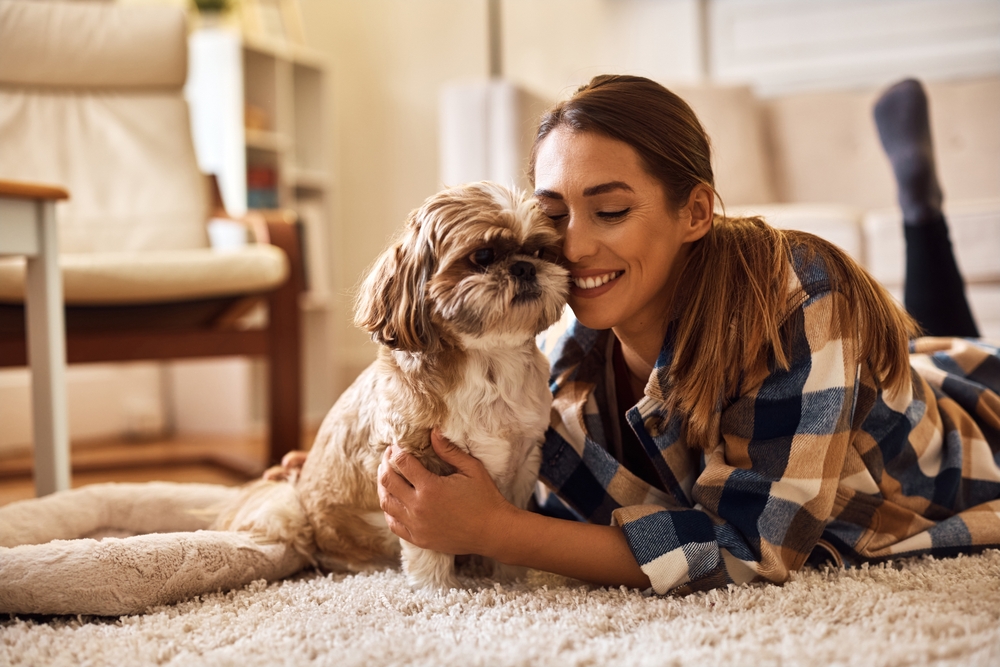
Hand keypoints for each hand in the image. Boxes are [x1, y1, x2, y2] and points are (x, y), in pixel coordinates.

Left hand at [376, 431, 514, 556]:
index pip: (402, 462)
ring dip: (383, 486)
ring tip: (387, 474)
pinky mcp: (418, 538)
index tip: (398, 444)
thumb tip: (433, 432)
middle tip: (389, 456)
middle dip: (386, 464)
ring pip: (386, 502)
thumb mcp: (471, 469)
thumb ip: (449, 451)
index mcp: (430, 488)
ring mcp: (416, 525)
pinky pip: (393, 523)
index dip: (397, 450)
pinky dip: (389, 509)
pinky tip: (392, 499)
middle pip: (388, 481)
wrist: (493, 532)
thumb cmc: (485, 498)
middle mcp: (418, 508)